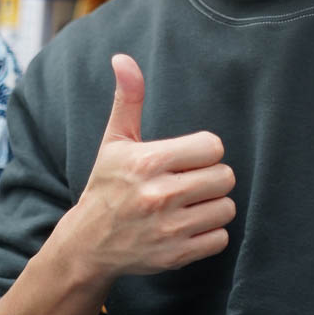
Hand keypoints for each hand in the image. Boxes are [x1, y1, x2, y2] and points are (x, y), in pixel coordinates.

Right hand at [67, 53, 235, 283]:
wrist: (87, 245)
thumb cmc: (107, 185)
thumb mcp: (115, 141)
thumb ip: (127, 99)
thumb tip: (123, 58)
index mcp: (148, 162)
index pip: (213, 147)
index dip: (205, 151)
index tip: (188, 158)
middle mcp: (159, 196)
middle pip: (225, 177)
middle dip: (212, 178)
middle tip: (191, 182)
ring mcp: (168, 229)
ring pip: (226, 208)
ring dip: (213, 205)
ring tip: (190, 204)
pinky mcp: (175, 256)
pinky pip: (220, 238)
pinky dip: (210, 233)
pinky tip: (189, 226)